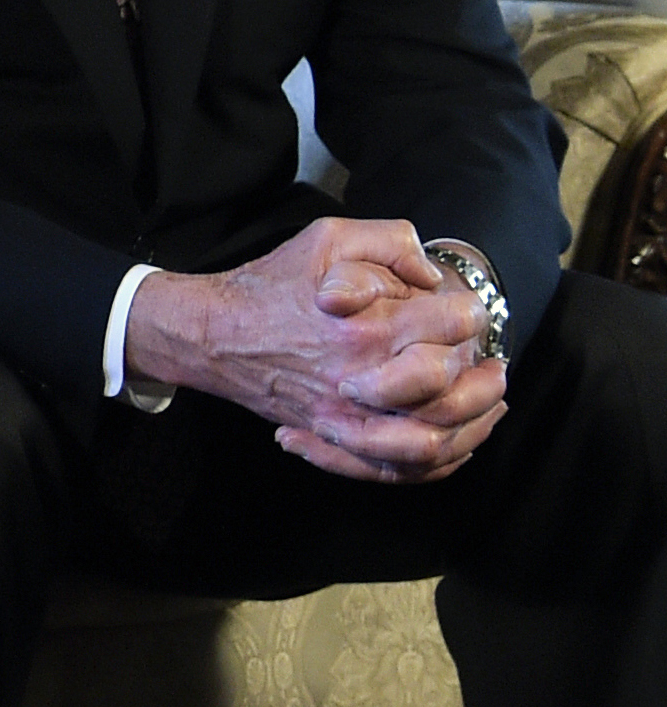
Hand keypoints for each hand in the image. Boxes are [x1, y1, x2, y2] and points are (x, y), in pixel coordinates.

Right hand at [126, 218, 507, 483]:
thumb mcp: (326, 237)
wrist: (215, 333)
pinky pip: (398, 469)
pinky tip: (455, 440)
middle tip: (492, 361)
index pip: (448, 325)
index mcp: (364, 325)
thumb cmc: (271, 283)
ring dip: (472, 424)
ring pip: (434, 440)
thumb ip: (388, 240)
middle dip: (480, 373)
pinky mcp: (336, 438)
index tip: (469, 310)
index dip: (469, 313)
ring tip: (488, 403)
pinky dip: (436, 462)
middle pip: (450, 387)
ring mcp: (349, 416)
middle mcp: (362, 377)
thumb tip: (431, 275)